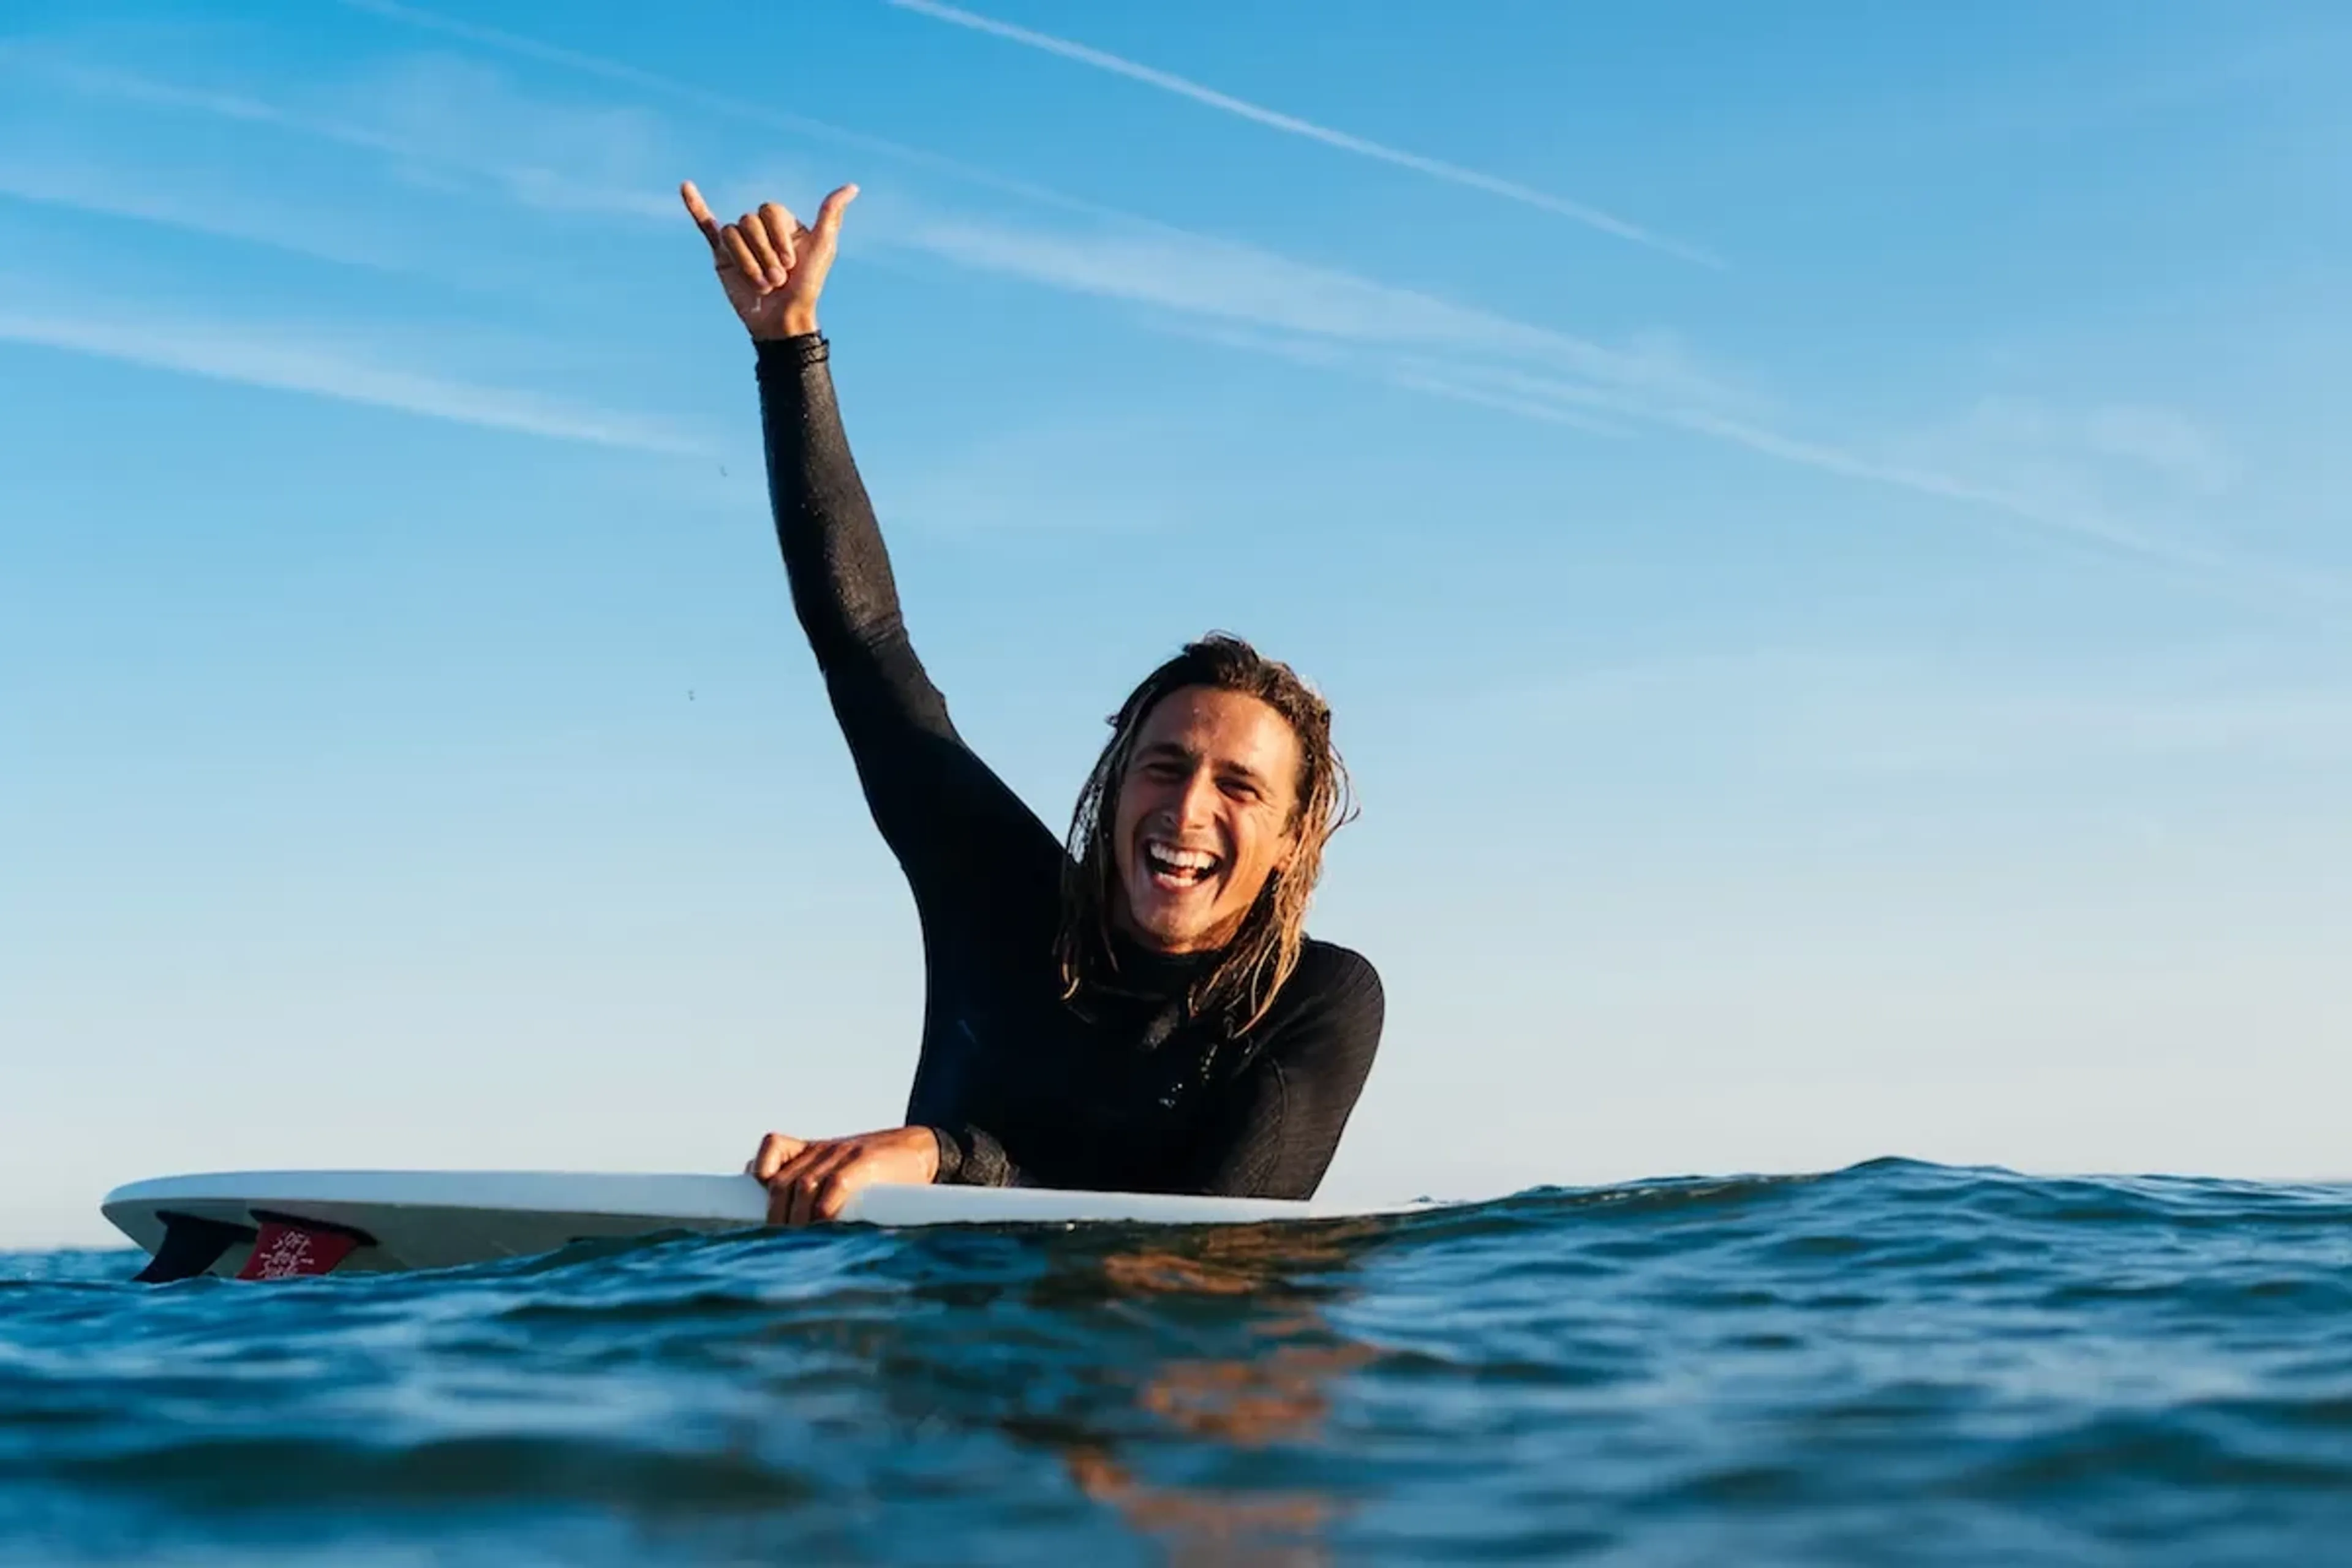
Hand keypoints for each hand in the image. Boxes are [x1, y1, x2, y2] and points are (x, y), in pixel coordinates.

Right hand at [681, 179, 857, 339]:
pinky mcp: (722, 254)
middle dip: (764, 254)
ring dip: (748, 262)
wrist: (783, 320)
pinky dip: (695, 207)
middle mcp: (760, 228)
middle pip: (749, 222)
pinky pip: (706, 225)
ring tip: (763, 285)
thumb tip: (852, 187)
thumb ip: (831, 215)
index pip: (769, 211)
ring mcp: (739, 240)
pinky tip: (686, 187)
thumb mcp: (824, 248)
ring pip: (732, 233)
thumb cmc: (806, 286)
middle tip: (777, 280)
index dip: (777, 236)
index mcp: (782, 223)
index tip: (791, 263)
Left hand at [746, 1125, 939, 1224]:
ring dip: (797, 1219)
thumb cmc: (879, 1169)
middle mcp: (822, 1150)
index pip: (772, 1148)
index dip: (757, 1174)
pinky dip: (825, 1207)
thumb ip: (808, 1178)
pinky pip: (834, 1183)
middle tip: (780, 1243)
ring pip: (803, 1186)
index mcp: (813, 1150)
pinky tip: (826, 1225)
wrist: (922, 1150)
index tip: (757, 1205)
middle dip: (776, 1215)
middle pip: (781, 1181)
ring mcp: (843, 1154)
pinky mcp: (864, 1161)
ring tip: (800, 1243)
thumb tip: (773, 1199)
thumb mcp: (839, 1167)